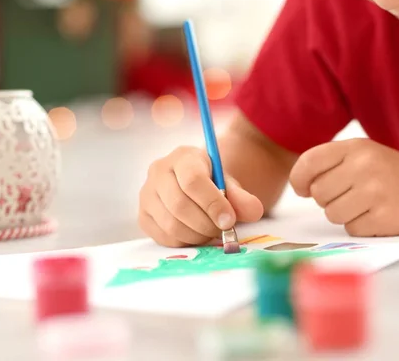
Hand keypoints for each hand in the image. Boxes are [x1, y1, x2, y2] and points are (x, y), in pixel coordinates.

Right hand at [139, 146, 263, 246]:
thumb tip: (254, 211)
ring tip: (211, 231)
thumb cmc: (213, 183)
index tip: (230, 220)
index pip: (193, 180)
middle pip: (180, 205)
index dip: (213, 203)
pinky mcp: (143, 216)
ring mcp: (147, 194)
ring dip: (197, 235)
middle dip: (206, 224)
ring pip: (171, 224)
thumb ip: (243, 197)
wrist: (194, 186)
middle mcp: (158, 172)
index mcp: (183, 157)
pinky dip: (185, 241)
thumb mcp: (230, 185)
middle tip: (223, 230)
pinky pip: (164, 237)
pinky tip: (196, 233)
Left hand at [290, 139, 398, 236]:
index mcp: (356, 147)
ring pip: (332, 214)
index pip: (309, 162)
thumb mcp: (363, 155)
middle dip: (328, 199)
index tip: (303, 189)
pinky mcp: (384, 217)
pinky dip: (361, 227)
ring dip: (344, 215)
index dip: (299, 179)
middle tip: (349, 195)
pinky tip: (377, 215)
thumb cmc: (389, 173)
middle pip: (319, 193)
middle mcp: (365, 166)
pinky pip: (351, 229)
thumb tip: (301, 186)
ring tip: (365, 205)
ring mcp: (375, 192)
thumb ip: (330, 164)